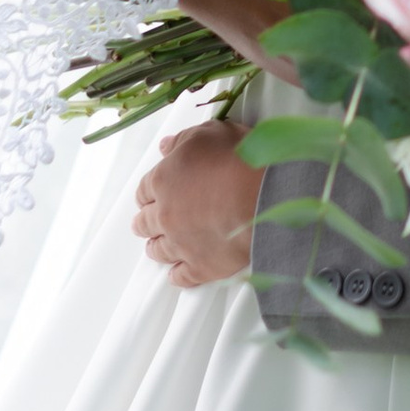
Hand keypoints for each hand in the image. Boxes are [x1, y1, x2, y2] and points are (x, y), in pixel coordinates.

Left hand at [133, 121, 262, 287]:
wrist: (266, 197)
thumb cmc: (240, 160)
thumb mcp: (210, 134)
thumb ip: (183, 140)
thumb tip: (165, 146)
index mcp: (164, 180)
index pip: (144, 190)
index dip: (148, 193)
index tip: (149, 197)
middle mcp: (166, 214)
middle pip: (145, 222)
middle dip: (144, 222)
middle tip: (143, 224)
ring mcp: (181, 243)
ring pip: (159, 250)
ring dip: (156, 248)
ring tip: (155, 248)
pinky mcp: (201, 266)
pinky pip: (182, 276)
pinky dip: (177, 276)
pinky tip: (175, 275)